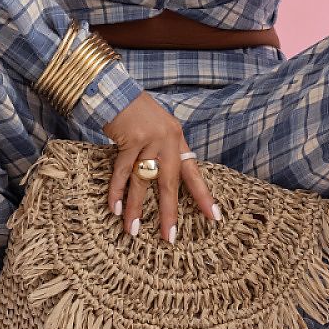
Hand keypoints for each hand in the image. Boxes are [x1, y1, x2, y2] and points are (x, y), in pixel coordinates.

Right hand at [102, 91, 219, 241]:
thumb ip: (163, 150)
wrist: (116, 91)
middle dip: (169, 212)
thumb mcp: (158, 128)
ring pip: (143, 181)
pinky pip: (122, 171)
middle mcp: (167, 140)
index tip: (214, 217)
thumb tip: (162, 179)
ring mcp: (150, 139)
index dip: (203, 196)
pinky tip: (113, 207)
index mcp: (177, 139)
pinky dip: (116, 190)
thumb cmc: (136, 112)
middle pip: (170, 183)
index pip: (193, 172)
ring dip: (135, 207)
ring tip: (132, 230)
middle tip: (169, 236)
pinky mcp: (131, 139)